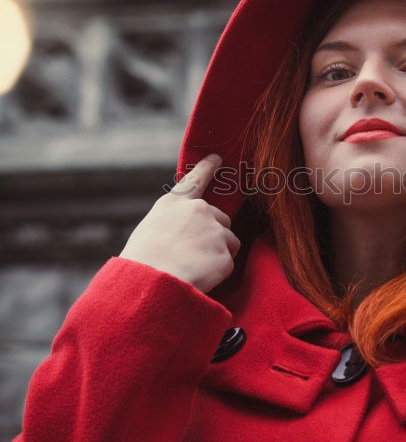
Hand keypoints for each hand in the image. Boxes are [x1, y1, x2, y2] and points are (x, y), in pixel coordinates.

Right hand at [118, 154, 240, 293]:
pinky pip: (227, 263)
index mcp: (174, 204)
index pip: (195, 179)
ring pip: (229, 241)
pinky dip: (217, 273)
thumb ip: (172, 224)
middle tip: (194, 254)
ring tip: (194, 267)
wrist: (150, 283)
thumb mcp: (149, 231)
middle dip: (215, 234)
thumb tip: (183, 233)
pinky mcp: (225, 253)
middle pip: (221, 219)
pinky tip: (199, 277)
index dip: (207, 168)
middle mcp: (199, 211)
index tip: (217, 158)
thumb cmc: (141, 262)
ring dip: (218, 253)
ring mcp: (215, 230)